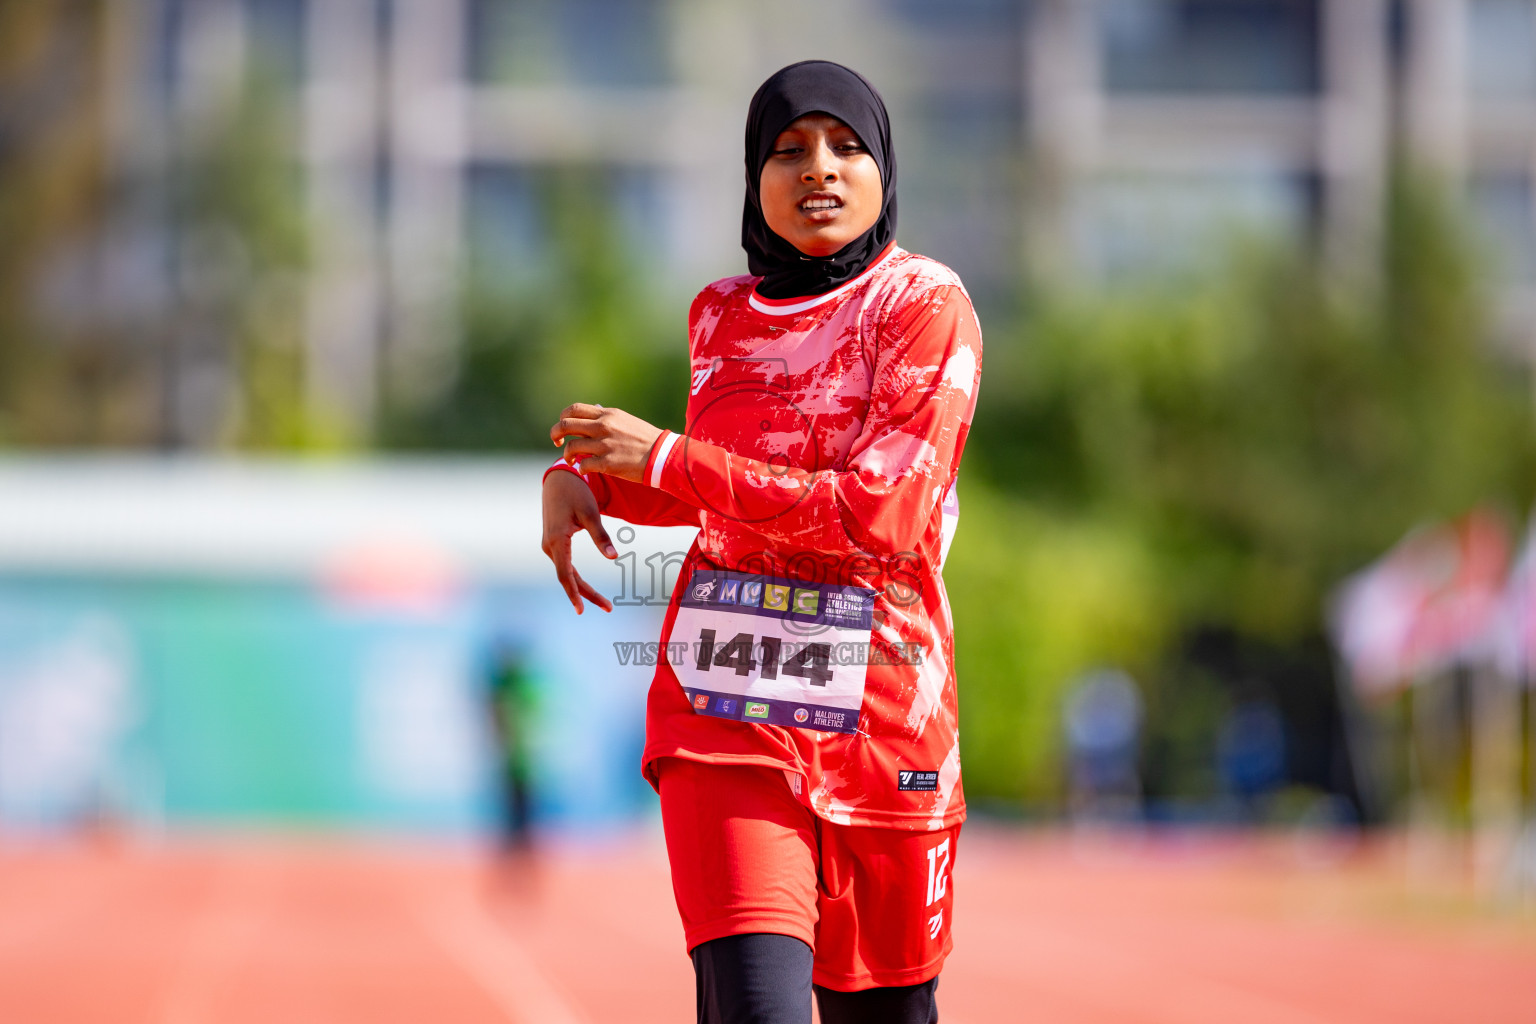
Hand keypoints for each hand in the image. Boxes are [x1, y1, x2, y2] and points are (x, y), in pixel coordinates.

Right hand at [541, 469, 615, 614]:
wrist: (560, 478)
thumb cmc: (576, 493)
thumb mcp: (591, 513)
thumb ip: (601, 537)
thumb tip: (614, 557)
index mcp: (557, 540)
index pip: (566, 575)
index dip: (575, 594)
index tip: (581, 611)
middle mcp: (549, 545)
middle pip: (567, 578)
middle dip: (586, 594)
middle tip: (608, 608)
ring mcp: (549, 544)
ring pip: (566, 573)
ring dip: (582, 588)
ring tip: (603, 602)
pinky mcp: (553, 542)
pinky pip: (564, 565)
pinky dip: (575, 578)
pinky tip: (585, 587)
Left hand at [550, 403, 663, 483]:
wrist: (663, 455)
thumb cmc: (645, 439)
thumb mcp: (625, 420)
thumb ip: (607, 417)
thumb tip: (594, 410)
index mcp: (607, 414)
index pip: (573, 409)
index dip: (562, 418)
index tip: (564, 429)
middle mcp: (603, 427)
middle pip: (565, 425)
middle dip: (556, 434)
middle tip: (557, 442)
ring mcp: (605, 445)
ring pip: (571, 447)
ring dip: (567, 455)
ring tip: (572, 461)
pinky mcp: (608, 463)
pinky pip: (583, 465)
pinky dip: (581, 469)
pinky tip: (585, 470)